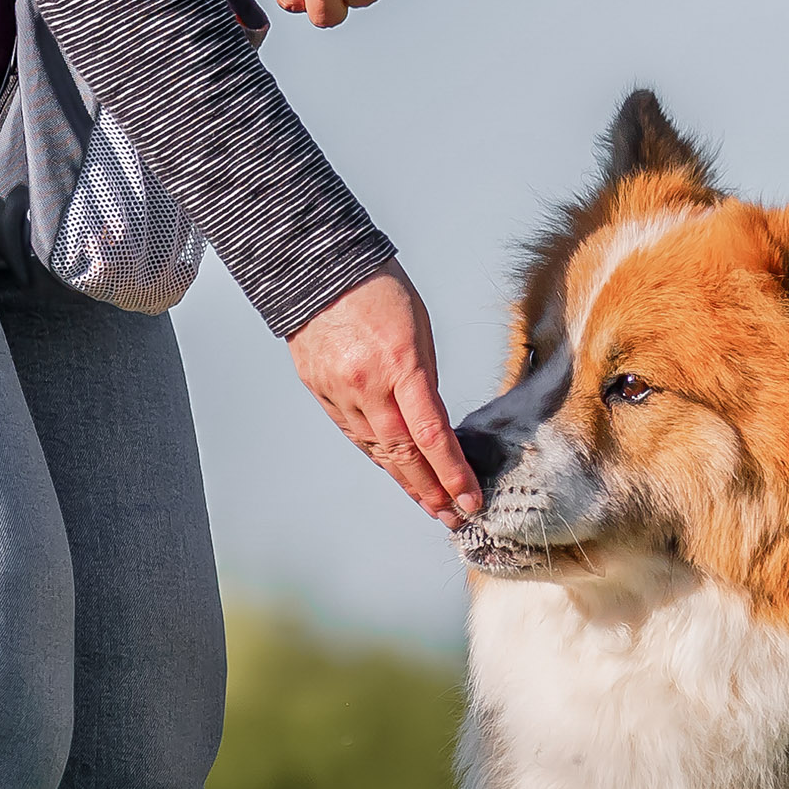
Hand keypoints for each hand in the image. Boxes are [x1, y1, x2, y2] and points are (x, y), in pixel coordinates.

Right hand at [287, 259, 481, 526]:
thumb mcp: (420, 331)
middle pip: (404, 455)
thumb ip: (426, 382)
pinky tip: (397, 472)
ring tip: (430, 504)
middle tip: (453, 516)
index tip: (470, 498)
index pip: (431, 435)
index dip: (452, 473)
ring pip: (378, 453)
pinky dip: (379, 457)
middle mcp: (367, 387)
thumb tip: (436, 426)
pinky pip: (355, 436)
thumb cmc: (379, 291)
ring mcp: (340, 394)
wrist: (319, 272)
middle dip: (432, 491)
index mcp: (399, 366)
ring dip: (407, 482)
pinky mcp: (322, 395)